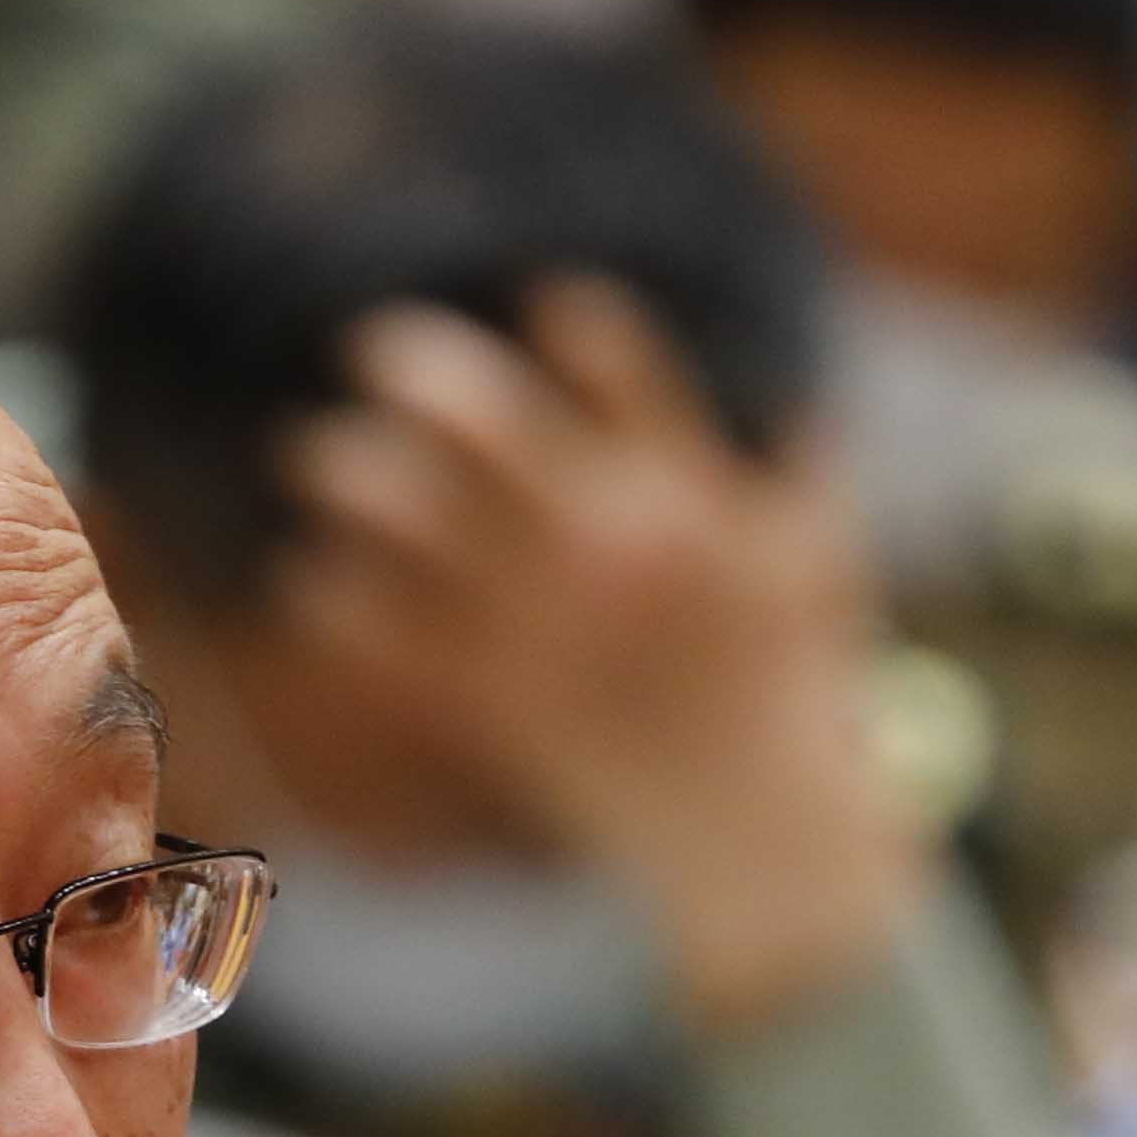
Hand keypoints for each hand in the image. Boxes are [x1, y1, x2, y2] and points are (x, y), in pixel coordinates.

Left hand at [269, 276, 917, 1033]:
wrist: (751, 836)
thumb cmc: (793, 695)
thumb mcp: (822, 570)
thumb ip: (805, 476)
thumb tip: (800, 403)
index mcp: (684, 493)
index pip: (615, 367)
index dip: (569, 322)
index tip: (541, 300)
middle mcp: (600, 540)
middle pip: (480, 419)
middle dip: (416, 366)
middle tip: (373, 349)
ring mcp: (538, 617)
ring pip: (406, 515)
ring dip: (347, 473)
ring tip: (313, 459)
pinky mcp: (490, 692)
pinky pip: (382, 630)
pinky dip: (336, 599)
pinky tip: (315, 581)